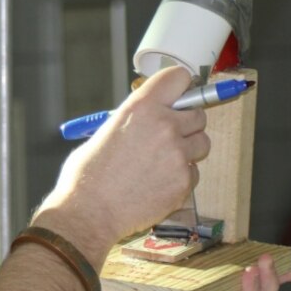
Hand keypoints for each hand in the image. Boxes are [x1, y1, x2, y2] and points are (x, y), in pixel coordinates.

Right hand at [34, 67, 210, 264]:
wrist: (89, 213)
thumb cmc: (87, 176)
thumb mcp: (105, 132)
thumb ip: (133, 121)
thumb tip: (147, 120)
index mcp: (142, 107)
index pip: (179, 78)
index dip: (180, 87)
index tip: (179, 96)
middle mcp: (165, 126)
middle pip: (198, 113)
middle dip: (187, 124)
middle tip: (169, 136)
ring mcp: (178, 154)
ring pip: (202, 143)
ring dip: (188, 150)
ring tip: (163, 163)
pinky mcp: (184, 181)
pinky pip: (194, 173)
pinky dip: (181, 178)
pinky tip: (158, 185)